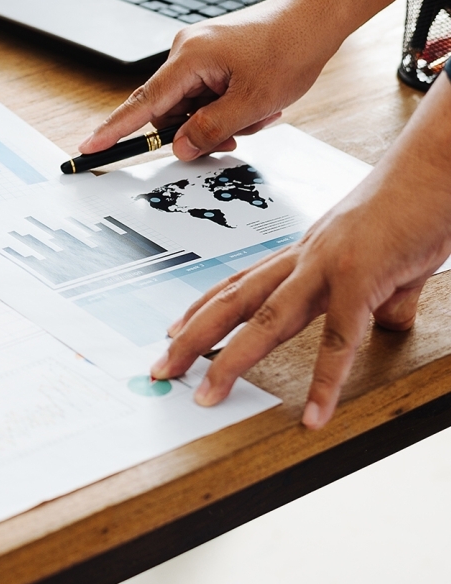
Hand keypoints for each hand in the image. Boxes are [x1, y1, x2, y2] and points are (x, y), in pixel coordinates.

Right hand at [80, 0, 450, 160]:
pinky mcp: (212, 54)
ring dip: (220, 118)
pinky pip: (206, 92)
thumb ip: (210, 130)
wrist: (316, 16)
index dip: (114, 130)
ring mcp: (198, 51)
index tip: (89, 148)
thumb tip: (179, 148)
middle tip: (238, 137)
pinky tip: (256, 102)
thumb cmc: (289, 50)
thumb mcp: (252, 103)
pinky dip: (227, 105)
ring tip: (259, 113)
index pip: (142, 105)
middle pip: (170, 110)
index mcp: (188, 60)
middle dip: (200, 129)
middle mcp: (185, 51)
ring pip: (192, 104)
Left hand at [149, 74, 450, 428]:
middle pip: (233, 303)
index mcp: (303, 253)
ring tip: (207, 395)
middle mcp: (303, 259)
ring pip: (266, 321)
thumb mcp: (387, 259)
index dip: (201, 308)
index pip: (239, 283)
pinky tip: (313, 415)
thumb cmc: (412, 206)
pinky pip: (338, 340)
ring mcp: (328, 268)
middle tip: (161, 368)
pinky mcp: (362, 279)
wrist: (435, 168)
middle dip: (192, 338)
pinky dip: (325, 382)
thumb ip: (380, 296)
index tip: (172, 331)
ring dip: (231, 361)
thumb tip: (386, 322)